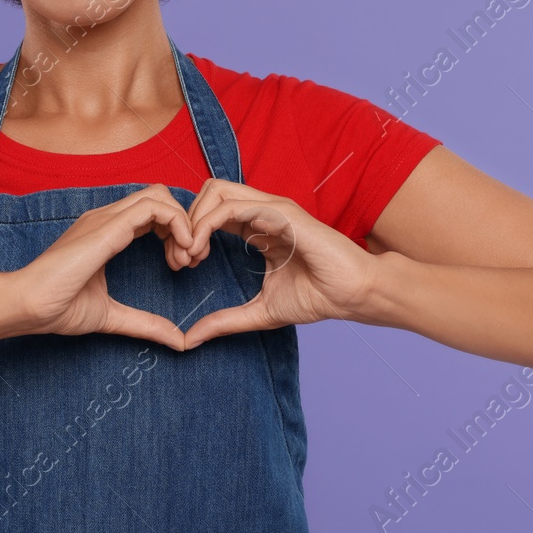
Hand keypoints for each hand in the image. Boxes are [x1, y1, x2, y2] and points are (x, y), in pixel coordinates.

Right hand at [8, 184, 194, 350]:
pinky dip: (177, 224)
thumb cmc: (57, 308)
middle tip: (190, 260)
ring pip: (160, 195)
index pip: (151, 212)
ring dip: (183, 223)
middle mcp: (106, 218)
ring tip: (185, 258)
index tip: (180, 265)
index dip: (174, 232)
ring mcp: (106, 218)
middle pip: (159, 196)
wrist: (27, 305)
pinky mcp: (107, 227)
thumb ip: (145, 324)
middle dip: (184, 224)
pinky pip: (154, 207)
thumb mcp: (112, 316)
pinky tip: (179, 253)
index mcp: (105, 232)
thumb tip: (178, 341)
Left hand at [180, 179, 378, 348]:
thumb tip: (189, 340)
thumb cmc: (316, 297)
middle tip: (180, 258)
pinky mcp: (280, 213)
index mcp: (257, 227)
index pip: (212, 211)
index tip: (181, 264)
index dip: (189, 232)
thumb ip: (225, 321)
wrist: (353, 295)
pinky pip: (231, 207)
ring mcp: (271, 208)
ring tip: (190, 255)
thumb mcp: (260, 312)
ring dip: (193, 221)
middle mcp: (262, 211)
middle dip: (185, 221)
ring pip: (215, 191)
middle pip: (208, 193)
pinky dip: (206, 225)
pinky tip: (201, 251)